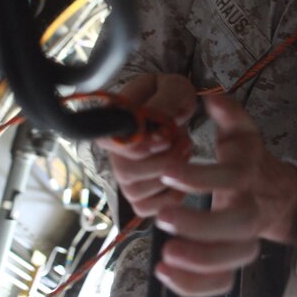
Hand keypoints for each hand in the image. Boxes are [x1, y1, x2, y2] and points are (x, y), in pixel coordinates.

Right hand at [97, 73, 195, 216]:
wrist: (176, 105)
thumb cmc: (171, 95)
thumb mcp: (174, 88)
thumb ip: (164, 103)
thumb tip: (156, 134)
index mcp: (112, 122)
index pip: (112, 144)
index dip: (142, 146)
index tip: (167, 136)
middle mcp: (112, 152)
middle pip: (126, 172)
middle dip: (163, 161)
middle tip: (184, 142)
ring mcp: (124, 175)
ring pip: (136, 192)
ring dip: (169, 177)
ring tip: (185, 152)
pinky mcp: (137, 193)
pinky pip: (146, 208)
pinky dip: (169, 197)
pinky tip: (182, 177)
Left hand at [154, 93, 296, 296]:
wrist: (275, 194)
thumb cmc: (248, 160)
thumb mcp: (242, 132)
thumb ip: (229, 114)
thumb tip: (213, 98)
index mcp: (248, 175)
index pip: (232, 178)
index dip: (202, 177)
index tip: (169, 172)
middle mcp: (252, 208)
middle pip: (238, 224)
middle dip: (200, 225)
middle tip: (164, 219)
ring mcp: (246, 238)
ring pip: (234, 258)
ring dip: (199, 262)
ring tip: (164, 257)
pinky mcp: (234, 261)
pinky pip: (223, 283)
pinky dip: (196, 286)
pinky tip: (166, 274)